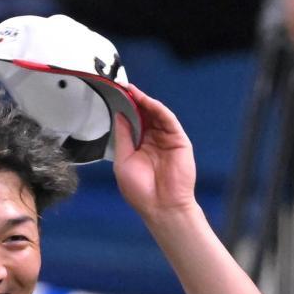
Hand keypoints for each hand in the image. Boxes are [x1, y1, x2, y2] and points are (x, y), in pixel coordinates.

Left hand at [112, 85, 196, 222]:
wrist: (162, 206)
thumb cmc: (141, 191)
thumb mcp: (123, 161)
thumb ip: (122, 137)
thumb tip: (119, 116)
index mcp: (139, 147)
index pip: (132, 123)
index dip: (125, 110)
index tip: (115, 97)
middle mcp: (152, 141)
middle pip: (144, 115)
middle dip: (134, 101)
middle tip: (122, 88)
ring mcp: (166, 139)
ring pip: (156, 114)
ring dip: (144, 101)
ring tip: (132, 91)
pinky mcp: (178, 140)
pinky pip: (168, 119)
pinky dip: (157, 108)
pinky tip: (146, 101)